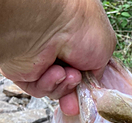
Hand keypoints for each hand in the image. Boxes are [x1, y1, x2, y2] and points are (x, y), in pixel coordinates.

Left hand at [0, 0, 115, 114]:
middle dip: (76, 88)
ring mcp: (41, 59)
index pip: (84, 67)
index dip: (88, 82)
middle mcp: (57, 47)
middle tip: (78, 83)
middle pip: (70, 82)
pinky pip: (40, 89)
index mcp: (76, 36)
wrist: (47, 22)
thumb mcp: (106, 46)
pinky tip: (53, 72)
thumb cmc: (79, 25)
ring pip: (56, 88)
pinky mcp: (24, 71)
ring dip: (65, 85)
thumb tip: (90, 81)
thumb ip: (101, 67)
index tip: (92, 91)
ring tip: (66, 73)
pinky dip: (50, 84)